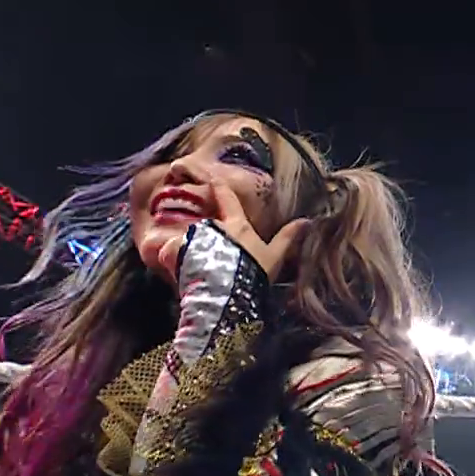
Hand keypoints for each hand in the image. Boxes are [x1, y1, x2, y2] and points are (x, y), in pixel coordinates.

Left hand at [157, 179, 312, 281]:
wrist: (229, 296)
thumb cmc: (253, 274)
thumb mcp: (275, 257)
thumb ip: (287, 238)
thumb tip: (306, 221)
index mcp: (237, 225)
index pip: (226, 198)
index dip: (219, 187)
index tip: (212, 179)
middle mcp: (213, 226)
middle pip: (206, 226)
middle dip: (205, 237)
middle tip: (209, 255)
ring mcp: (193, 238)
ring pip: (188, 239)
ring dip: (187, 249)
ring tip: (194, 268)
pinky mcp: (176, 251)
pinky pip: (168, 251)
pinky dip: (171, 260)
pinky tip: (179, 272)